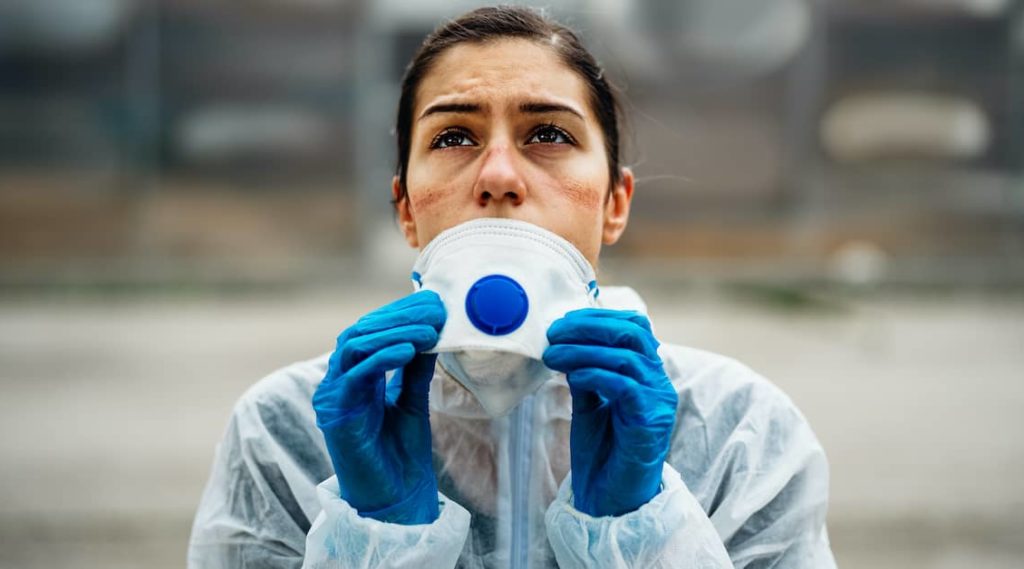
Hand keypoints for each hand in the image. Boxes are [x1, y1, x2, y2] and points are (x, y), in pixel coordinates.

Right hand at [313, 290, 445, 523]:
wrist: (394, 499)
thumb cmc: (401, 455)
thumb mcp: (412, 401)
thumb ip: (415, 368)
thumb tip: (431, 330)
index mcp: (356, 377)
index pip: (371, 331)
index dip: (400, 313)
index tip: (433, 302)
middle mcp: (339, 382)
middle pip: (361, 332)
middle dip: (399, 317)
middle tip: (434, 310)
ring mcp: (333, 396)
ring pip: (354, 346)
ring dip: (394, 333)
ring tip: (429, 330)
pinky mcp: (334, 413)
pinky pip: (355, 375)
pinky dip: (382, 357)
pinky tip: (409, 350)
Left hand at [543, 308, 677, 516]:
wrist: (612, 499)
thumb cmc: (603, 452)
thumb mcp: (589, 403)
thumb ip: (585, 373)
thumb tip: (565, 344)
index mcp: (646, 373)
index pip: (633, 326)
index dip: (598, 316)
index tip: (562, 321)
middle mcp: (658, 382)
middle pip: (633, 332)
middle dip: (590, 326)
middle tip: (555, 332)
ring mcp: (658, 401)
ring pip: (626, 356)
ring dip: (584, 349)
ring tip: (552, 354)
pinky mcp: (651, 422)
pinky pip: (625, 386)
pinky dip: (596, 374)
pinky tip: (573, 377)